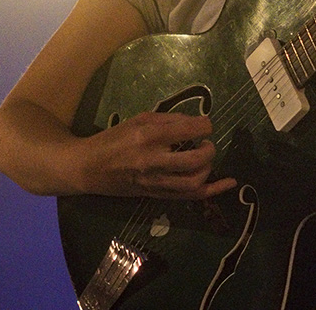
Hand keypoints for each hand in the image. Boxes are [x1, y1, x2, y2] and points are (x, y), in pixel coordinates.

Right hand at [80, 111, 236, 199]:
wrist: (86, 168)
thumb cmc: (113, 139)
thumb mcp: (139, 119)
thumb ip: (169, 119)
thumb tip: (197, 122)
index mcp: (149, 137)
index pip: (189, 130)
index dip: (205, 125)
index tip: (205, 125)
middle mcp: (153, 161)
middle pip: (195, 160)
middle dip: (209, 150)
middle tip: (207, 143)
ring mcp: (154, 182)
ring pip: (194, 182)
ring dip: (209, 169)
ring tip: (206, 158)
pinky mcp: (155, 195)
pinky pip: (188, 197)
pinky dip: (212, 191)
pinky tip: (229, 184)